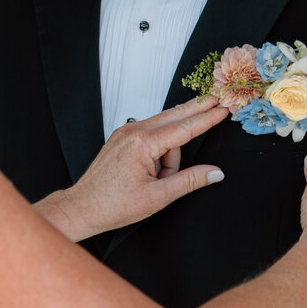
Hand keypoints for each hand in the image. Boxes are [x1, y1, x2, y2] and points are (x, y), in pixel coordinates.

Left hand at [39, 99, 229, 241]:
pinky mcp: (122, 139)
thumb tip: (215, 173)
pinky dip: (159, 150)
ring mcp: (125, 133)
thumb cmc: (113, 205)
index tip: (224, 108)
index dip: (207, 118)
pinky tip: (156, 170)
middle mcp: (133, 132)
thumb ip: (190, 181)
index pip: (184, 128)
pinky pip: (150, 137)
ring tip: (159, 181)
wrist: (82, 207)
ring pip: (163, 132)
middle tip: (217, 100)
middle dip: (197, 110)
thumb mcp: (158, 197)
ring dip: (171, 153)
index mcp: (142, 144)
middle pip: (174, 117)